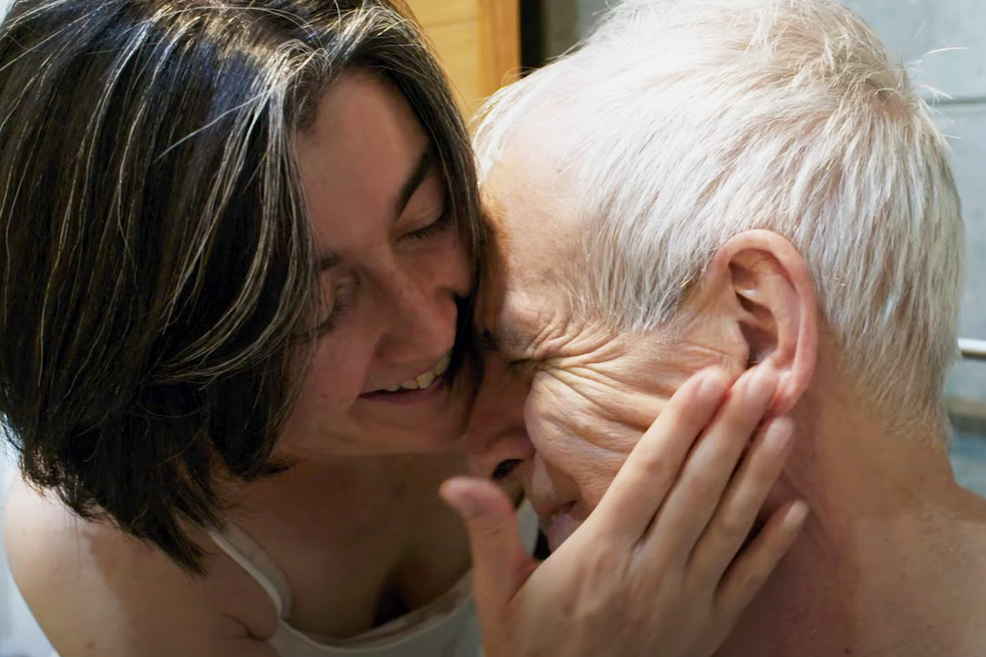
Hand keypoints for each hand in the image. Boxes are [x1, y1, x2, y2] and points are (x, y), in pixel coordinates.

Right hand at [441, 365, 806, 656]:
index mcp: (599, 556)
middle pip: (698, 489)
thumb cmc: (531, 651)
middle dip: (732, 429)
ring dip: (760, 471)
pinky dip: (775, 544)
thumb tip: (455, 483)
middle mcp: (650, 573)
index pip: (648, 476)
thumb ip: (487, 533)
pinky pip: (749, 580)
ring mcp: (687, 602)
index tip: (708, 379)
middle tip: (764, 379)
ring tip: (784, 421)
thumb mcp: (498, 595)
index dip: (680, 424)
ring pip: (731, 525)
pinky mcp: (709, 628)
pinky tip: (796, 507)